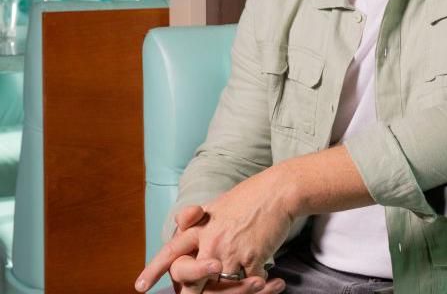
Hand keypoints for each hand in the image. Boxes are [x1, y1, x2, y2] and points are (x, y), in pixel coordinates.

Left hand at [135, 171, 294, 292]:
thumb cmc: (250, 196)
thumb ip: (197, 219)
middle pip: (191, 280)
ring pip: (221, 287)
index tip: (140, 286)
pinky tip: (267, 279)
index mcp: (199, 229)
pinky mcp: (252, 257)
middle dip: (193, 293)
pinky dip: (258, 284)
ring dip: (233, 290)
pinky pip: (249, 283)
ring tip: (247, 285)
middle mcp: (210, 242)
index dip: (154, 270)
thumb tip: (183, 222)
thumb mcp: (217, 205)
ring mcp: (230, 251)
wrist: (279, 191)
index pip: (171, 252)